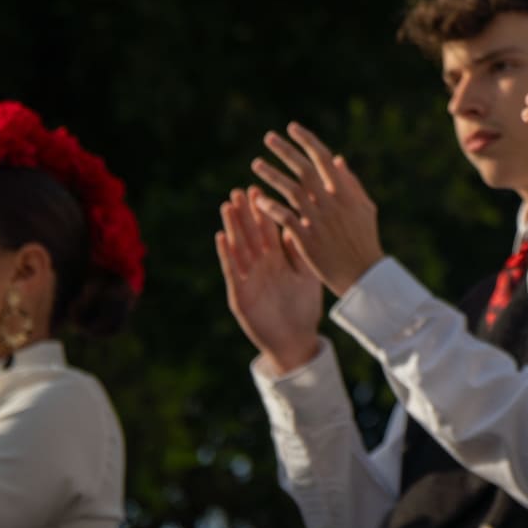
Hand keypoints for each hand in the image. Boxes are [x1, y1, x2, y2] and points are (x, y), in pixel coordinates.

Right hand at [216, 188, 323, 374]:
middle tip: (238, 190)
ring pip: (239, 248)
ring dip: (232, 228)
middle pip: (250, 234)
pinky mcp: (240, 295)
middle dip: (244, 213)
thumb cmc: (304, 306)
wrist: (297, 339)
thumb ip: (301, 250)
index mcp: (277, 259)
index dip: (262, 210)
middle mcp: (261, 265)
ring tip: (227, 205)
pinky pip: (233, 271)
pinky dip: (227, 254)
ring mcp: (249, 279)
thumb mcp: (306, 275)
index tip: (257, 188)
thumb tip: (301, 221)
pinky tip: (221, 237)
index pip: (268, 229)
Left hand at [249, 123, 385, 298]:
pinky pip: (284, 218)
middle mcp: (331, 202)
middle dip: (285, 151)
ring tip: (256, 163)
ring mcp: (318, 220)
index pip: (324, 158)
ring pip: (290, 190)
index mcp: (345, 192)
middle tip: (269, 137)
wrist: (363, 274)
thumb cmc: (364, 239)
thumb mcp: (364, 207)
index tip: (292, 127)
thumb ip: (350, 182)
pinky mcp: (306, 239)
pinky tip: (257, 198)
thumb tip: (337, 158)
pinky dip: (270, 206)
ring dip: (271, 175)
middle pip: (303, 169)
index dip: (307, 140)